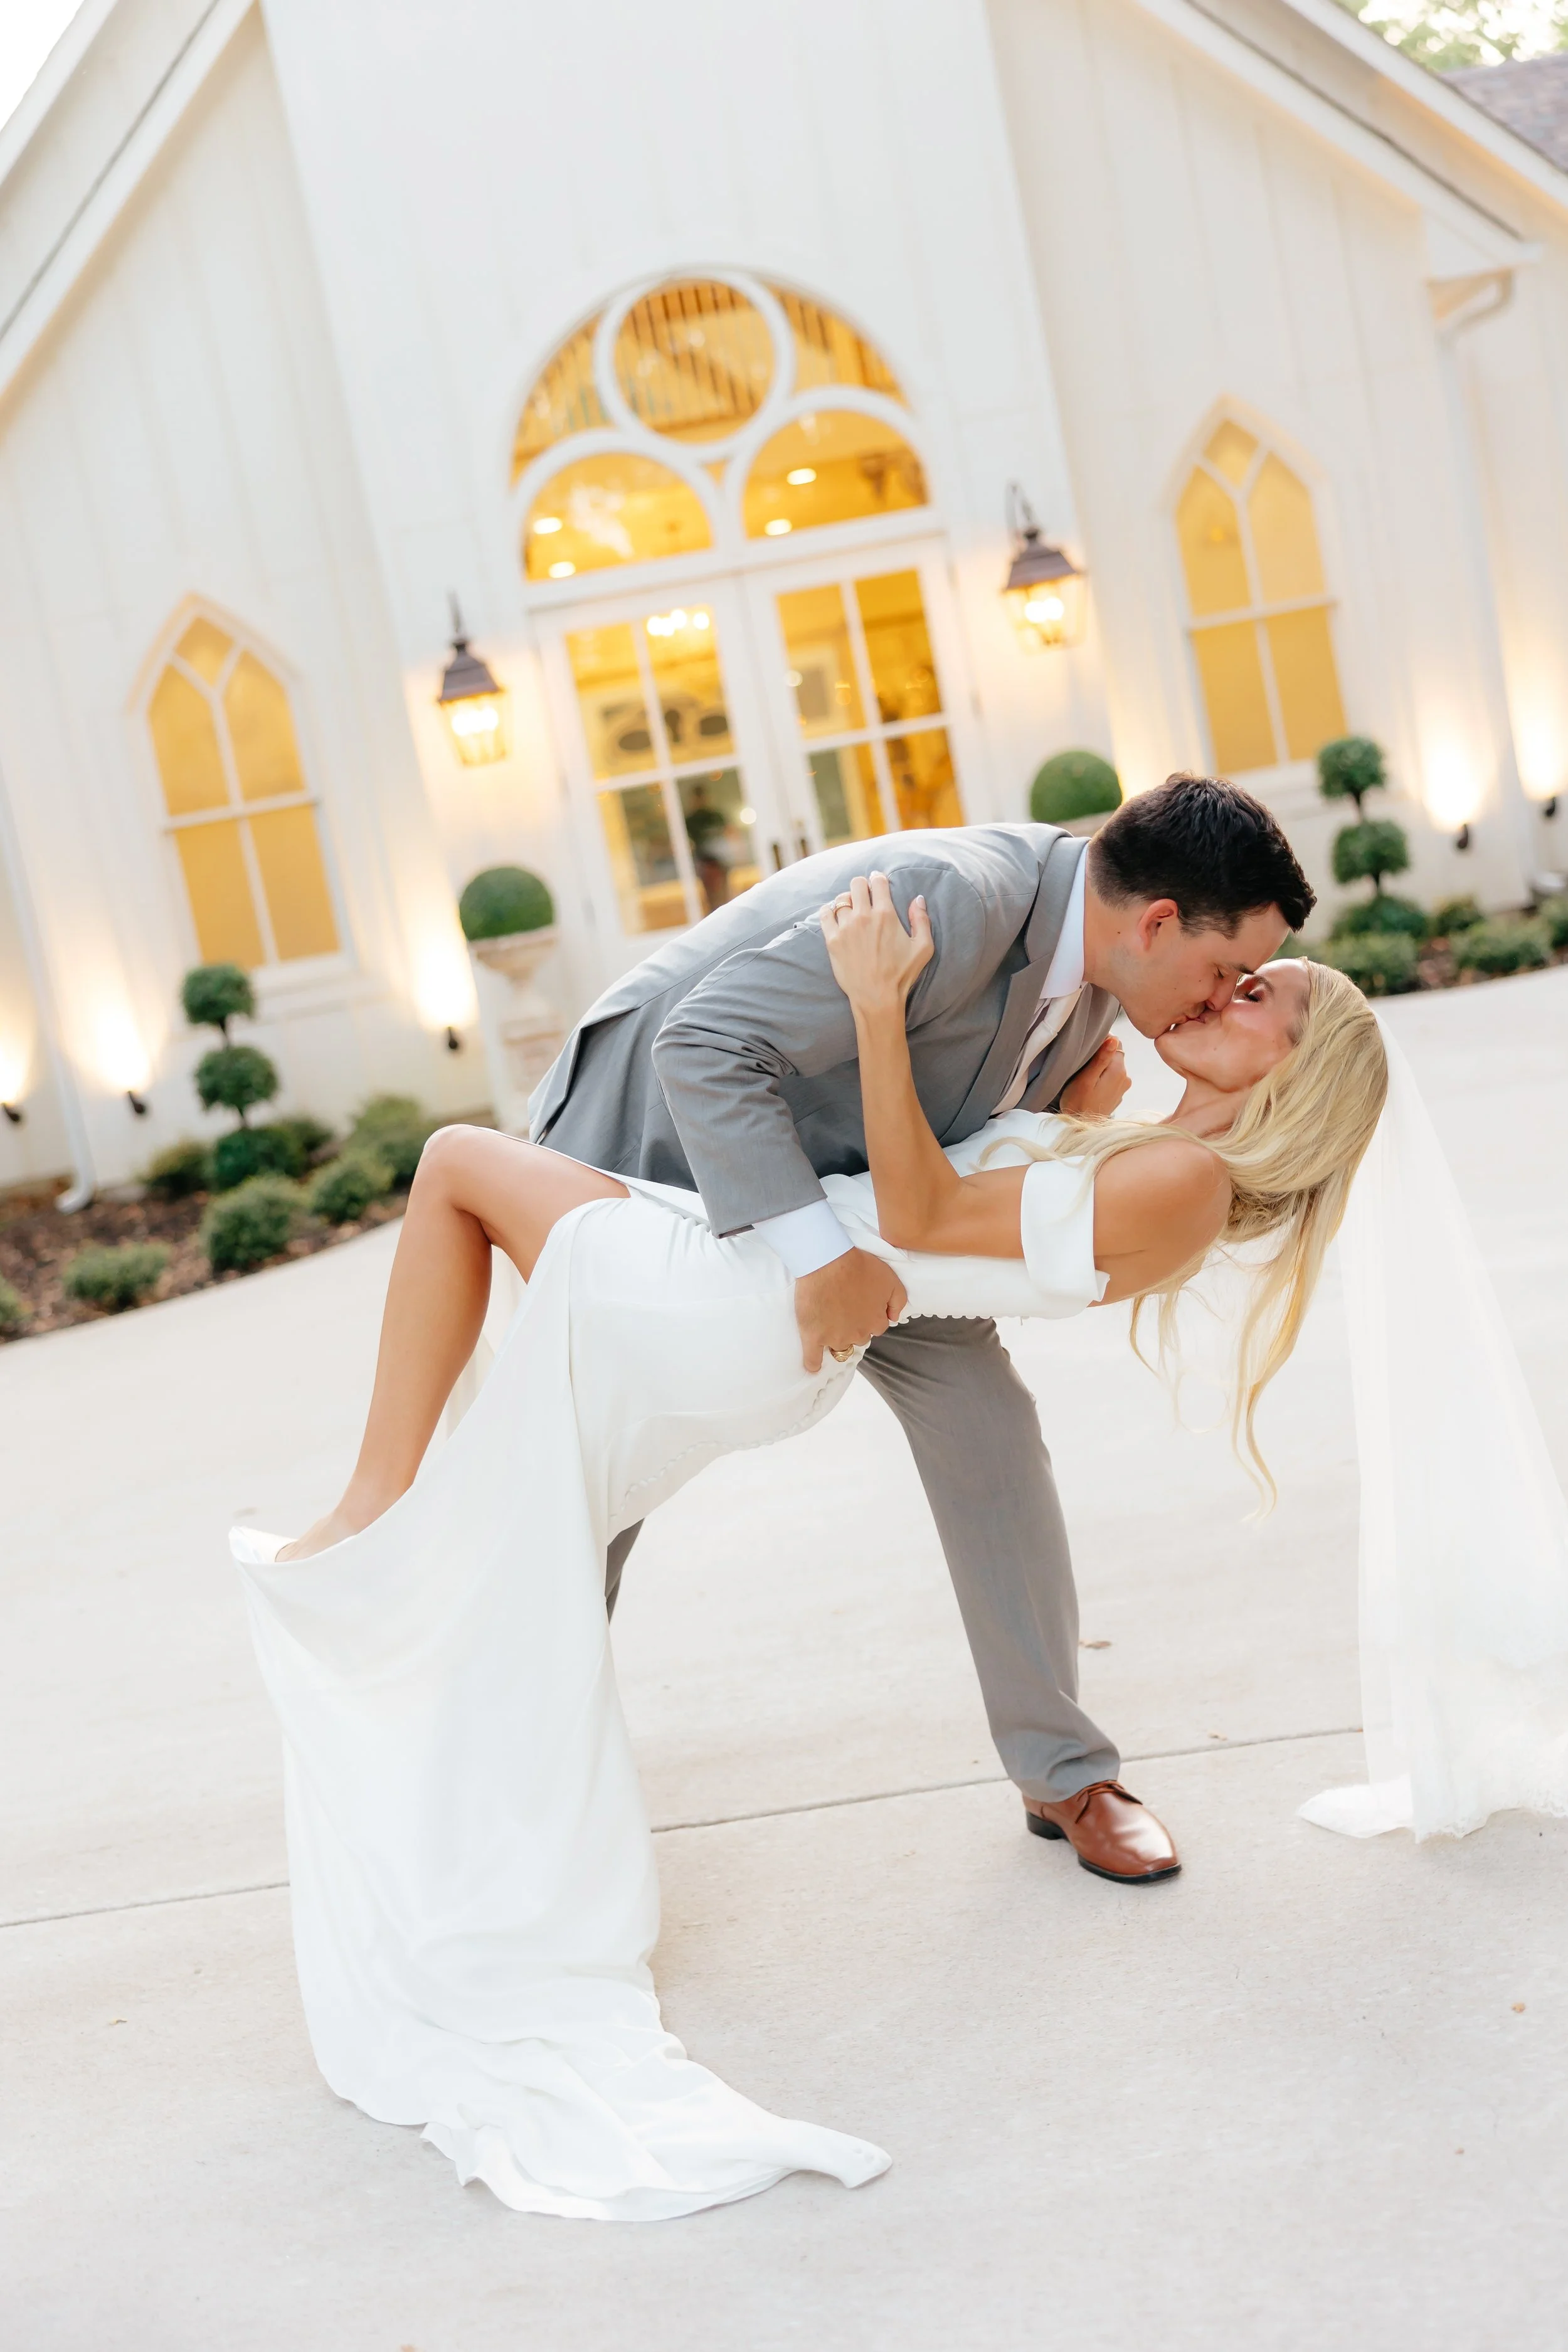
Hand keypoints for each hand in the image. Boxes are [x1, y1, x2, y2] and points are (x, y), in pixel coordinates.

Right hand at [793, 1247, 907, 1373]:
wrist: (828, 1261)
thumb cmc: (859, 1267)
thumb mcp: (891, 1280)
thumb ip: (898, 1302)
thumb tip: (893, 1318)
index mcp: (876, 1322)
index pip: (877, 1327)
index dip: (869, 1316)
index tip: (861, 1305)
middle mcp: (857, 1334)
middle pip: (858, 1337)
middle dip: (854, 1326)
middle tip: (844, 1308)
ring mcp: (834, 1337)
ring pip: (839, 1346)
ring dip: (836, 1338)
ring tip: (828, 1321)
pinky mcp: (813, 1336)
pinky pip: (813, 1359)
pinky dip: (814, 1364)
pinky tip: (814, 1366)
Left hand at [819, 872, 933, 1015]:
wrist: (877, 997)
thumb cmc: (902, 975)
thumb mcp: (923, 948)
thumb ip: (922, 920)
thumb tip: (918, 899)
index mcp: (885, 914)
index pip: (878, 882)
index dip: (878, 878)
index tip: (878, 882)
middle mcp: (863, 917)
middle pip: (856, 884)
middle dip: (861, 886)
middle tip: (864, 894)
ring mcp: (845, 928)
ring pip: (840, 899)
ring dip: (847, 900)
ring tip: (851, 909)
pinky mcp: (832, 940)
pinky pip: (824, 914)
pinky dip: (828, 910)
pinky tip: (834, 914)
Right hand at [1059, 1036, 1129, 1119]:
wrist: (1080, 1129)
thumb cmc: (1078, 1103)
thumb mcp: (1086, 1078)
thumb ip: (1101, 1058)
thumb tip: (1114, 1039)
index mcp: (1118, 1071)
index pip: (1116, 1043)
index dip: (1101, 1043)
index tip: (1088, 1052)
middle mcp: (1125, 1078)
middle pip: (1115, 1055)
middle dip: (1101, 1056)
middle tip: (1084, 1066)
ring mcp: (1123, 1088)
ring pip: (1113, 1067)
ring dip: (1102, 1068)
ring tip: (1087, 1077)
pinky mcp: (1117, 1095)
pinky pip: (1112, 1079)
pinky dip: (1103, 1079)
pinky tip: (1092, 1087)